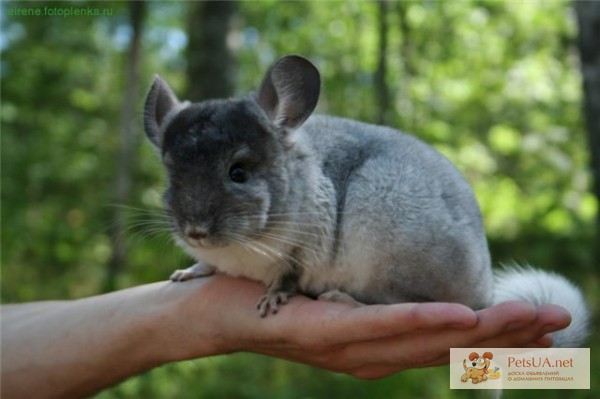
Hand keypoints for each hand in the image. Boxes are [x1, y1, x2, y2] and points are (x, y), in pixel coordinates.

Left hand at [166, 275, 570, 378]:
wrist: (208, 313)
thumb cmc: (270, 299)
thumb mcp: (329, 295)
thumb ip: (366, 296)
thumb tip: (401, 281)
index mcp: (374, 346)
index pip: (444, 344)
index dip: (494, 339)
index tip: (541, 329)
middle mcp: (367, 355)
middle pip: (446, 348)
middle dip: (505, 338)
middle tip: (560, 324)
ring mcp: (345, 349)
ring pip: (422, 340)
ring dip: (479, 330)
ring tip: (529, 320)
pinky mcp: (319, 333)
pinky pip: (375, 326)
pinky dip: (419, 321)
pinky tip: (456, 314)